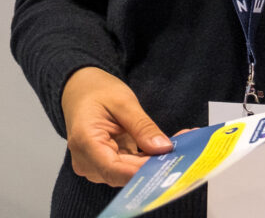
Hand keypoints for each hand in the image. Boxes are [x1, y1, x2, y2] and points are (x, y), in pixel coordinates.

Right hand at [61, 67, 172, 186]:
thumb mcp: (122, 101)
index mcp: (85, 141)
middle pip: (123, 174)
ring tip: (178, 146)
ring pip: (129, 174)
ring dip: (153, 163)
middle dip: (154, 165)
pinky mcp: (105, 167)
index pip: (113, 169)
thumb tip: (163, 148)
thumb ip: (142, 126)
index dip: (141, 172)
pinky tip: (164, 150)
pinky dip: (146, 161)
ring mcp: (94, 166)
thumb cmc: (96, 91)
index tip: (167, 167)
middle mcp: (86, 161)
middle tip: (184, 153)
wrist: (80, 90)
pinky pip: (128, 169)